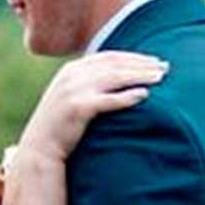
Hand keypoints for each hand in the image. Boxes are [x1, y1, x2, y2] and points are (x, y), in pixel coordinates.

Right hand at [16, 50, 164, 163]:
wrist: (40, 148)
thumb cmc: (61, 126)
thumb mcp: (71, 97)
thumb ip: (89, 84)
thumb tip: (117, 80)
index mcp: (72, 70)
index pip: (109, 57)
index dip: (134, 57)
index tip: (154, 60)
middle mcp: (72, 75)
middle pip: (115, 65)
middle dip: (142, 64)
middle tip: (165, 67)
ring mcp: (74, 90)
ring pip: (115, 78)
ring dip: (140, 76)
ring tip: (161, 78)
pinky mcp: (78, 107)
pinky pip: (108, 100)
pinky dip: (127, 96)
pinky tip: (144, 95)